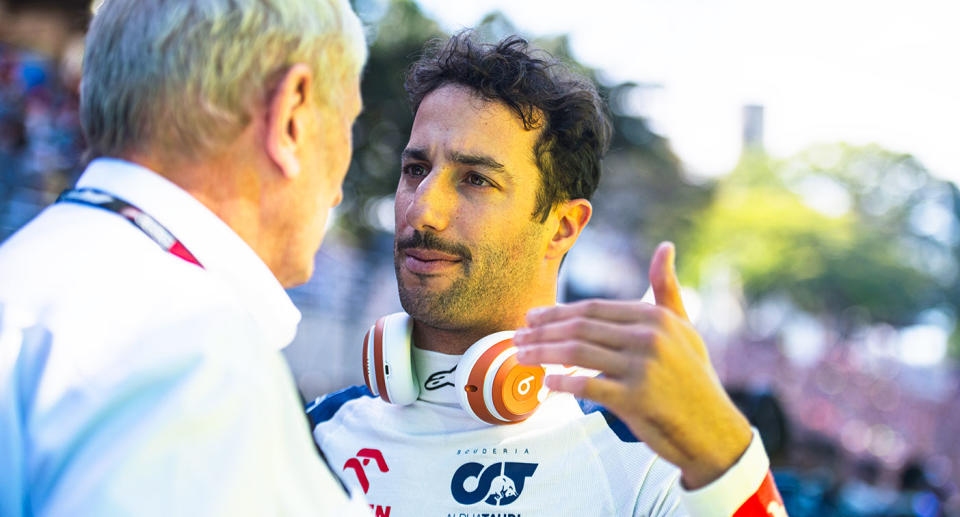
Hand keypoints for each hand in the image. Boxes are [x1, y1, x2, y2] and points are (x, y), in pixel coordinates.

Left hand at [514, 242, 751, 488]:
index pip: (592, 309)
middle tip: (516, 336)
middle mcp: (648, 338)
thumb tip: (665, 246)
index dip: (556, 312)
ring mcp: (642, 368)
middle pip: (579, 328)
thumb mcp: (684, 328)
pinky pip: (588, 387)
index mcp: (654, 317)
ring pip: (577, 354)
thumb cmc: (694, 377)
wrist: (714, 429)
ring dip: (542, 354)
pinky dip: (563, 384)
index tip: (531, 317)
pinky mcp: (636, 399)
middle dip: (541, 332)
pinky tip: (546, 384)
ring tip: (521, 357)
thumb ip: (666, 289)